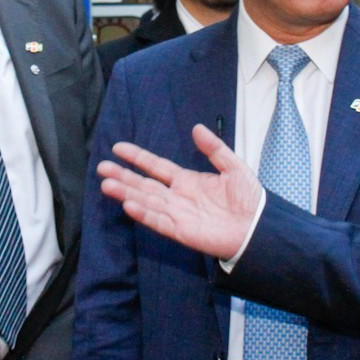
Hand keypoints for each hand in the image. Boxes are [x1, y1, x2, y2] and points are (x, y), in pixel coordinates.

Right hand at [97, 125, 262, 259]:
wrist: (258, 226)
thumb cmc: (248, 199)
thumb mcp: (233, 167)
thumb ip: (214, 148)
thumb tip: (196, 128)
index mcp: (187, 180)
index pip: (156, 166)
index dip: (138, 157)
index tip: (118, 148)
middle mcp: (177, 196)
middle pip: (144, 184)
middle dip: (123, 176)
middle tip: (102, 167)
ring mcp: (177, 214)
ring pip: (146, 201)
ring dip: (126, 193)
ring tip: (106, 185)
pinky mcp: (181, 231)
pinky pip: (158, 221)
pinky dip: (143, 214)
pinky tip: (128, 204)